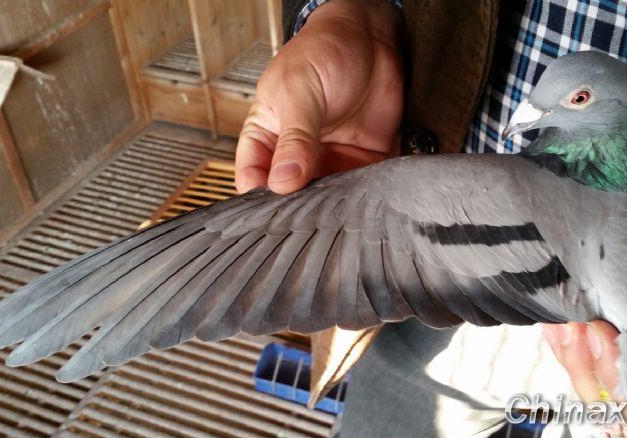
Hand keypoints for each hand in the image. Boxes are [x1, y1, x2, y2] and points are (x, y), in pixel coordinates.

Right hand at [235, 0, 403, 194]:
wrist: (373, 36)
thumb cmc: (325, 50)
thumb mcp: (300, 90)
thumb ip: (295, 138)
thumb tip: (282, 180)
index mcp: (267, 134)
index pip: (252, 175)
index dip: (259, 194)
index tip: (272, 206)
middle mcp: (296, 152)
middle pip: (288, 193)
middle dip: (295, 206)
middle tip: (305, 213)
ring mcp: (329, 158)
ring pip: (323, 197)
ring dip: (328, 205)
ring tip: (332, 207)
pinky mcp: (361, 160)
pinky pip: (357, 188)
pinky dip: (359, 196)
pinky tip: (359, 197)